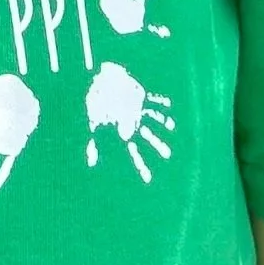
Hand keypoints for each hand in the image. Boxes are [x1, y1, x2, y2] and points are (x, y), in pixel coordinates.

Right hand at [84, 60, 174, 183]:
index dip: (141, 166)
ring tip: (171, 127)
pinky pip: (153, 101)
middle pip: (148, 138)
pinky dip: (160, 103)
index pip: (133, 153)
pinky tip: (168, 105)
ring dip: (163, 123)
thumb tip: (92, 164)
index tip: (148, 179)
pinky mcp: (140, 98)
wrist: (98, 85)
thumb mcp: (94, 129)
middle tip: (167, 155)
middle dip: (158, 145)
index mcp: (123, 134)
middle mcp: (133, 124)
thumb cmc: (95, 107)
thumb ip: (94, 146)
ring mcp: (138, 111)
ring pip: (153, 120)